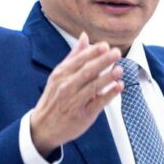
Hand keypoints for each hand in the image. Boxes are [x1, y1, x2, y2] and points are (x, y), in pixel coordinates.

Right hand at [29, 33, 123, 157]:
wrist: (43, 127)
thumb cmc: (54, 97)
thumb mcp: (59, 75)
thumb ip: (74, 56)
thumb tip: (85, 36)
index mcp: (61, 74)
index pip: (79, 60)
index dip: (92, 53)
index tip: (105, 46)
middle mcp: (67, 87)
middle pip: (87, 72)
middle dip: (103, 61)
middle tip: (116, 53)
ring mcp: (75, 101)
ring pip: (93, 87)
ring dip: (108, 77)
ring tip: (120, 69)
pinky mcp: (83, 115)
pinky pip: (98, 103)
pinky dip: (109, 94)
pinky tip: (119, 87)